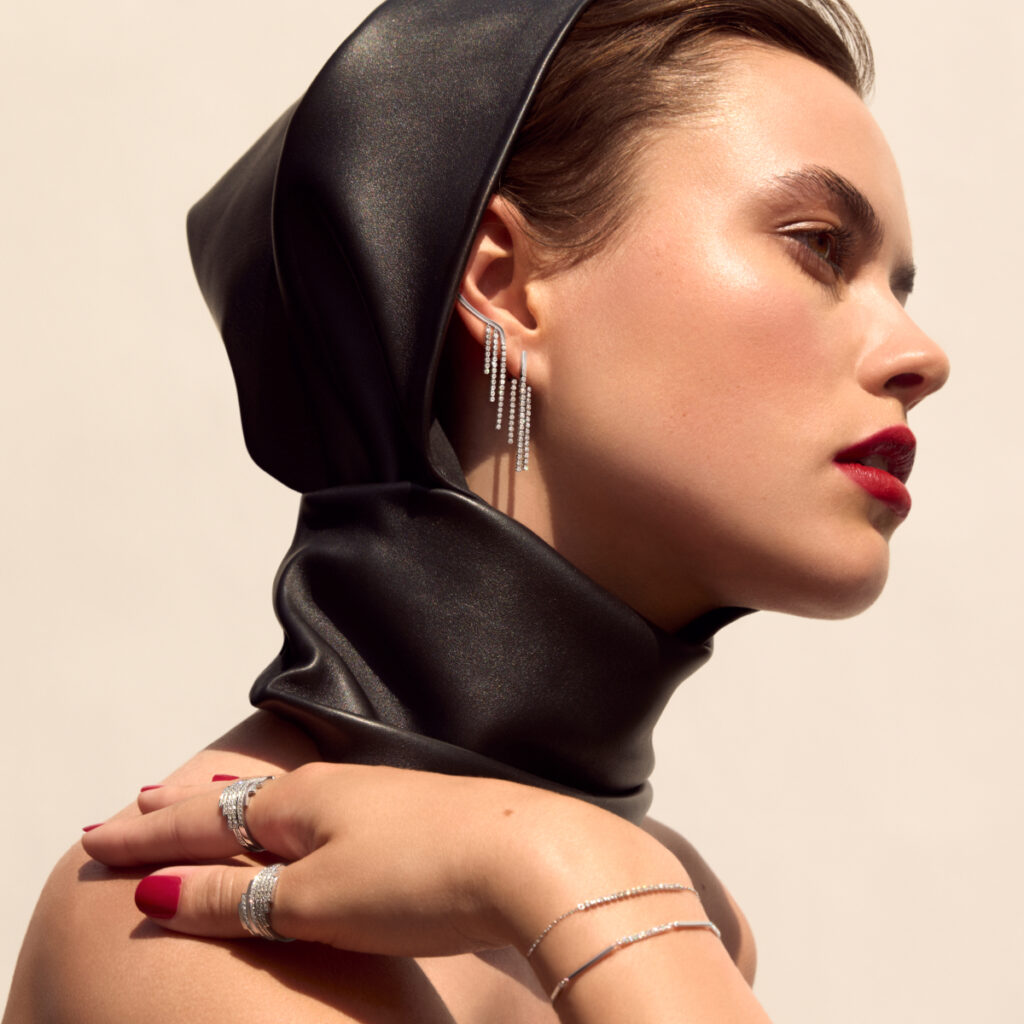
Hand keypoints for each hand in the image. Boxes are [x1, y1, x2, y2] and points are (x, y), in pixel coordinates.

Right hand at [82, 763, 676, 958]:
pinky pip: (322, 813)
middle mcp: (332, 790)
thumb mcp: (314, 899)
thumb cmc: (422, 876)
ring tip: (197, 802)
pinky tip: (294, 824)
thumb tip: (164, 891)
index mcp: (299, 803)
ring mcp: (373, 800)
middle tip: (130, 807)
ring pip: (279, 802)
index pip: (201, 819)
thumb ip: (239, 896)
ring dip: (229, 809)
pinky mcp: (408, 819)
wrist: (529, 857)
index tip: (100, 836)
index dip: (147, 835)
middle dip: (178, 810)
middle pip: (235, 799)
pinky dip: (282, 820)